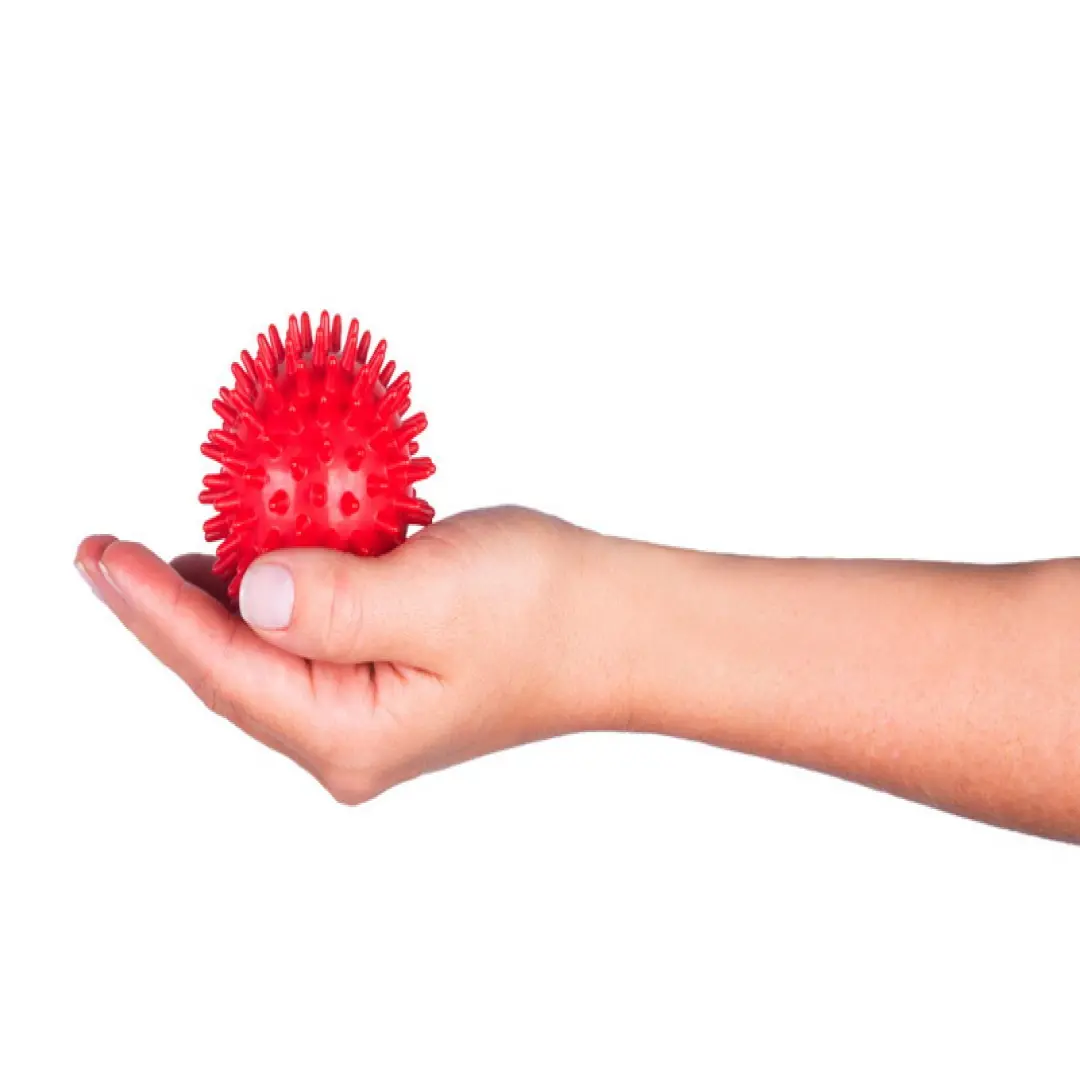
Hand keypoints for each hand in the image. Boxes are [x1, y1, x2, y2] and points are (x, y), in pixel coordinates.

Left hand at [75, 508, 627, 802]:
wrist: (618, 625)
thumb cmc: (547, 614)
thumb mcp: (434, 597)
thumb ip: (333, 601)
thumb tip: (250, 593)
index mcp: (349, 733)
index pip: (221, 668)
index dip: (151, 610)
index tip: (99, 555)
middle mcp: (346, 737)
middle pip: (229, 669)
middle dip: (169, 609)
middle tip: (108, 551)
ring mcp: (365, 713)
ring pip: (263, 652)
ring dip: (216, 599)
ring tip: (160, 555)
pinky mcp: (383, 678)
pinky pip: (302, 637)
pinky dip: (271, 594)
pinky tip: (252, 559)